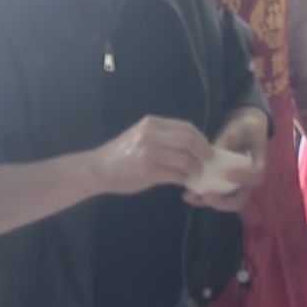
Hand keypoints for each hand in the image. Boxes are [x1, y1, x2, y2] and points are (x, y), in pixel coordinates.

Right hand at [91, 116, 213, 196]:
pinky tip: (186, 182)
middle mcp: (151, 135)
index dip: (201, 138)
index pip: (186, 127)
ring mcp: (149, 153)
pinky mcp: (148, 171)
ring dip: (195, 168)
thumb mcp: (140, 135)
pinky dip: (185, 179)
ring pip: (185, 159)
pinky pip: (176, 175)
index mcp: (151, 124)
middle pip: (189, 140)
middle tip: (209, 162)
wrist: (98, 169)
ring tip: (197, 174)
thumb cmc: (121, 154)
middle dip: (204, 152)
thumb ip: (162, 137)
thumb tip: (191, 145)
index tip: (207, 149)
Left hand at [187, 107, 269, 212]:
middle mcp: (247, 181)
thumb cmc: (243, 128)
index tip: (229, 174)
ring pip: (223, 202)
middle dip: (222, 202)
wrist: (242, 131)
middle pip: (238, 200)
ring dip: (206, 202)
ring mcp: (234, 186)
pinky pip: (213, 196)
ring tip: (190, 196)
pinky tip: (186, 194)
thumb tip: (213, 150)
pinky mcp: (222, 185)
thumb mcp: (238, 128)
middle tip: (206, 196)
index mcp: (257, 166)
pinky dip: (200, 197)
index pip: (255, 176)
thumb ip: (228, 139)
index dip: (243, 178)